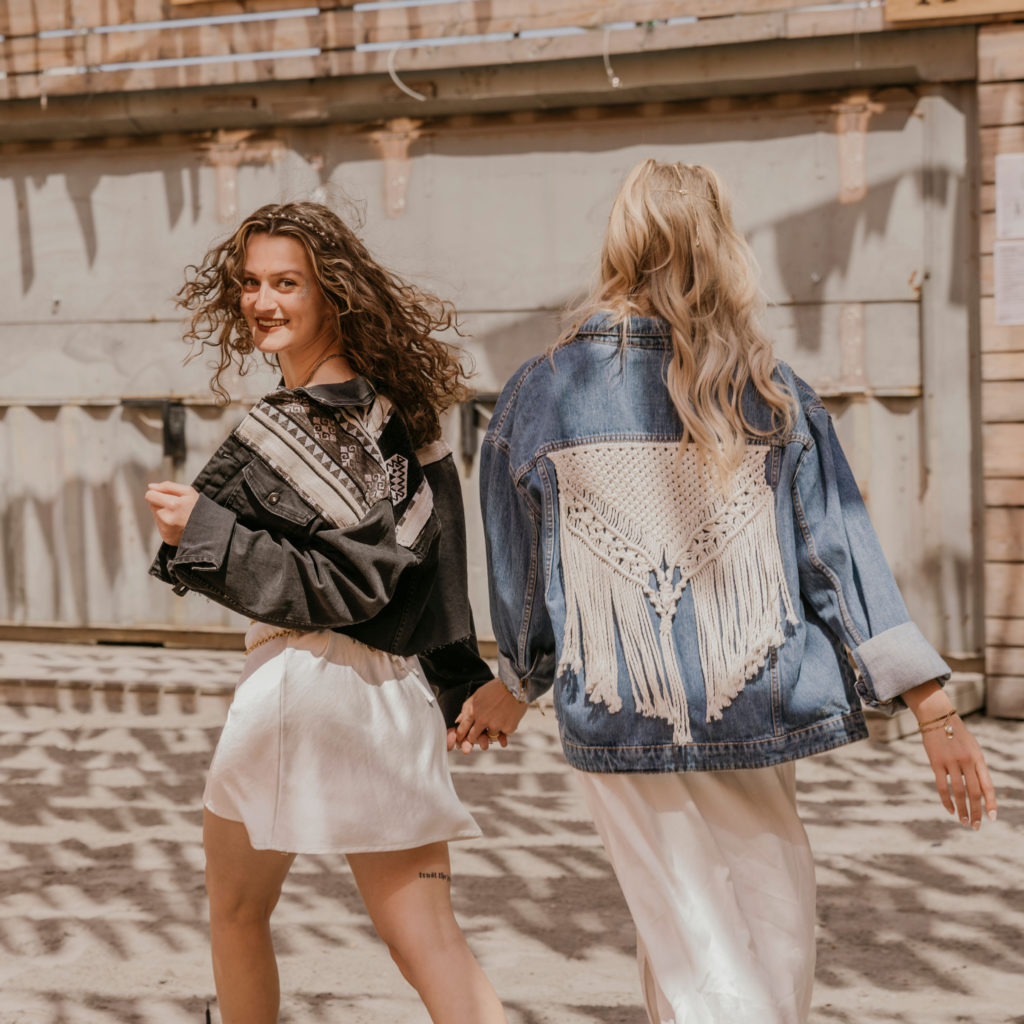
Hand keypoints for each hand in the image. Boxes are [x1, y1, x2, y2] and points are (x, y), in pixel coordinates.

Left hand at [144, 481, 199, 545]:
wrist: (210, 530)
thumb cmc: (200, 509)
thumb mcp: (188, 492)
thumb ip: (168, 486)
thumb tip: (151, 486)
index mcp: (172, 505)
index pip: (150, 495)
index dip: (157, 493)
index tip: (166, 496)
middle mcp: (167, 519)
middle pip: (152, 505)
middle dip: (162, 503)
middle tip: (177, 506)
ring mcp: (166, 529)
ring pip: (156, 515)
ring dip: (164, 513)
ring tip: (179, 516)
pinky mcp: (166, 537)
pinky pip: (160, 526)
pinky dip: (167, 523)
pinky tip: (178, 524)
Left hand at [447, 678, 529, 753]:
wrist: (516, 685)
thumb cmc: (496, 688)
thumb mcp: (477, 695)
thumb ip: (466, 708)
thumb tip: (458, 721)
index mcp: (473, 711)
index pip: (462, 730)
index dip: (460, 736)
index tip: (461, 739)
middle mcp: (482, 720)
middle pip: (473, 737)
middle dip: (474, 738)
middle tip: (479, 735)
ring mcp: (495, 725)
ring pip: (490, 736)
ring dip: (493, 730)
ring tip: (499, 716)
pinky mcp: (508, 728)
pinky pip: (504, 734)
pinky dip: (506, 728)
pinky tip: (509, 716)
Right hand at [919, 714, 996, 829]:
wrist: (937, 716)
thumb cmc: (956, 734)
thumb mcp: (972, 747)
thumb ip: (976, 767)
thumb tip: (979, 790)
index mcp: (978, 758)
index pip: (987, 786)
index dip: (991, 803)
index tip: (992, 818)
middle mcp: (967, 761)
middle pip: (974, 792)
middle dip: (976, 812)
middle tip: (976, 826)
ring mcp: (951, 762)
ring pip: (959, 792)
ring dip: (962, 810)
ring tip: (964, 822)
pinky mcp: (935, 762)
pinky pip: (942, 786)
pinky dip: (946, 800)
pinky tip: (950, 810)